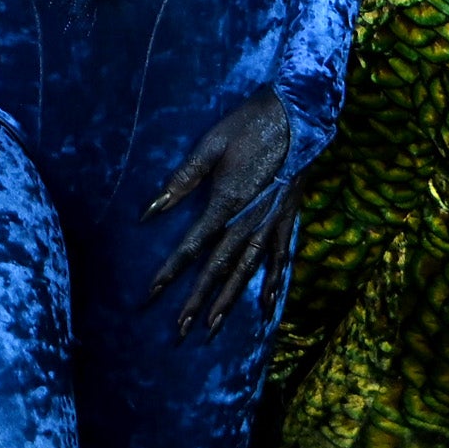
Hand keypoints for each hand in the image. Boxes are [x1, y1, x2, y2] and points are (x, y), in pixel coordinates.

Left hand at [143, 87, 296, 337]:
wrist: (298, 117)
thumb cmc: (249, 125)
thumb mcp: (210, 146)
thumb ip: (182, 180)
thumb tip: (150, 210)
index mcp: (226, 202)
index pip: (193, 246)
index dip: (171, 271)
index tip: (152, 293)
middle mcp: (248, 221)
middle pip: (218, 269)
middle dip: (197, 301)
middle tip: (180, 331)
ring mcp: (270, 223)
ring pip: (246, 270)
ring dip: (228, 300)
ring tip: (212, 326)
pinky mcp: (286, 218)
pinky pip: (279, 258)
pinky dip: (273, 282)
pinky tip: (267, 304)